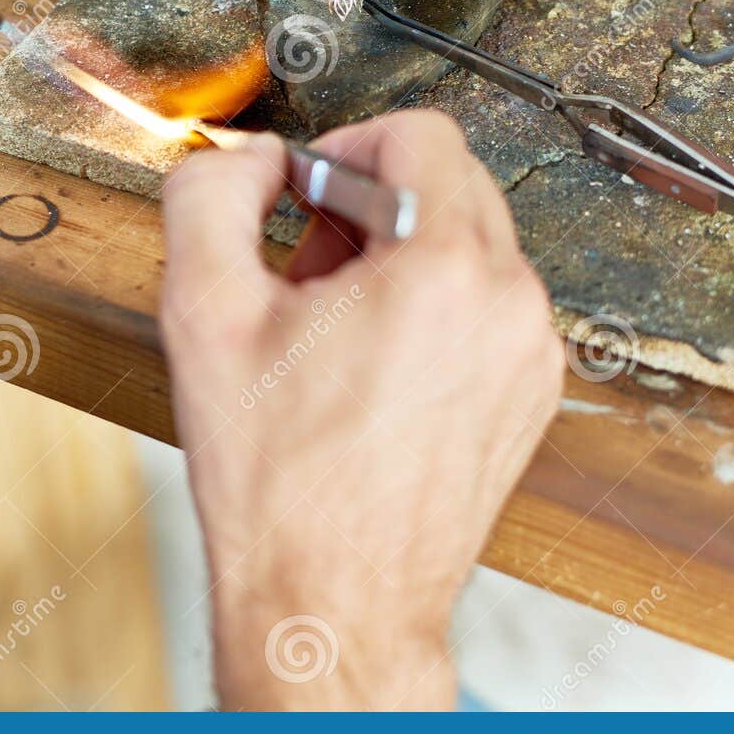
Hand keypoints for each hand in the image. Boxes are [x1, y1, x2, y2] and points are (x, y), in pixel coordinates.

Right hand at [159, 109, 562, 709]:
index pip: (419, 132)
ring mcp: (529, 354)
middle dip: (369, 203)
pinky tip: (368, 365)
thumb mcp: (203, 315)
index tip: (308, 190)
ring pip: (470, 244)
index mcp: (442, 269)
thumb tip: (248, 160)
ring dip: (399, 257)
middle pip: (449, 182)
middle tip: (306, 263)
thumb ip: (212, 197)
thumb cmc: (281, 486)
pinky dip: (431, 308)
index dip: (345, 145)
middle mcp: (508, 304)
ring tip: (331, 327)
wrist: (334, 600)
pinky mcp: (529, 393)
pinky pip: (485, 305)